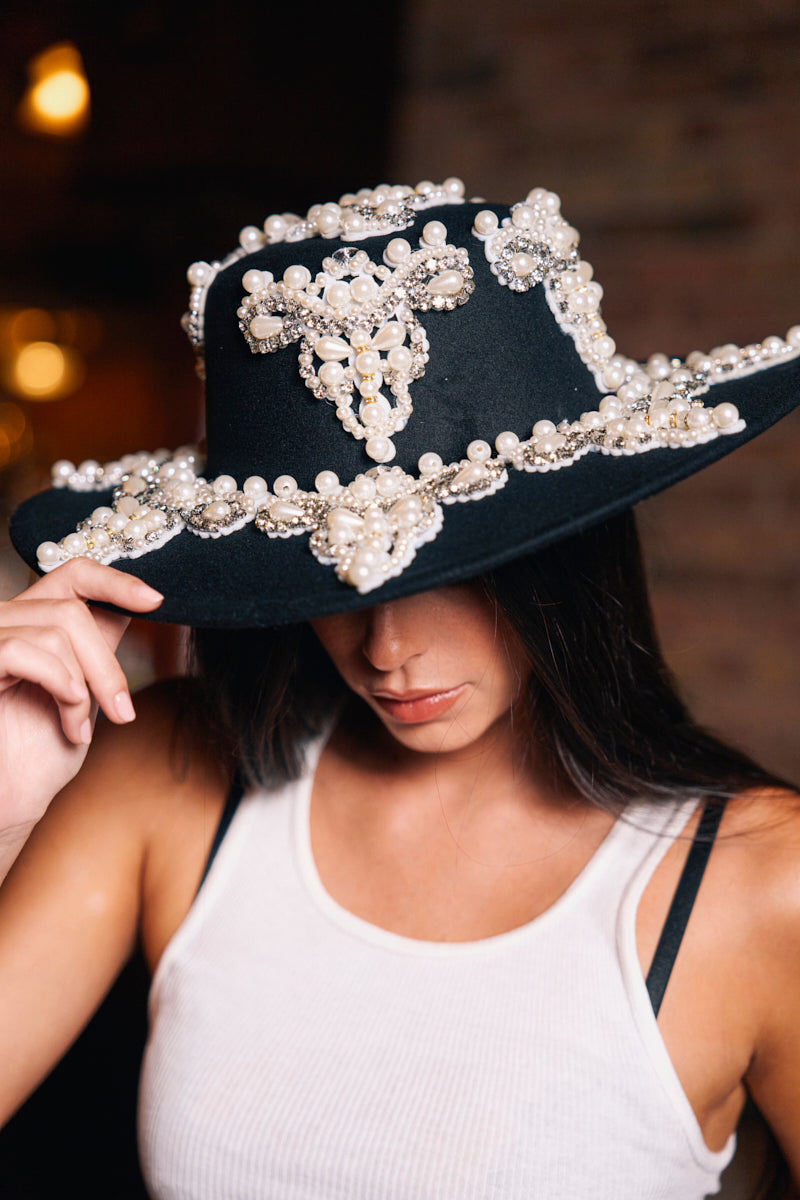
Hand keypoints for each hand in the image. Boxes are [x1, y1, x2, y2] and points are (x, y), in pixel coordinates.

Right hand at [0, 560, 162, 841]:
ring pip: (56, 631)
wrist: (9, 797)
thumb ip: (97, 644)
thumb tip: (134, 603)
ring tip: (78, 729)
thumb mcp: (83, 688)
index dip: (115, 580)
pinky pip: (24, 651)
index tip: (156, 601)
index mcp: (32, 619)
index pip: (74, 573)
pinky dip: (58, 684)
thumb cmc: (40, 749)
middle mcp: (5, 619)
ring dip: (83, 687)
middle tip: (122, 712)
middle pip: (73, 609)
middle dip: (107, 665)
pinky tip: (67, 716)